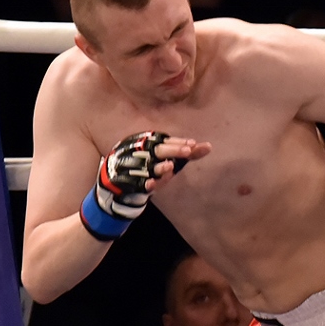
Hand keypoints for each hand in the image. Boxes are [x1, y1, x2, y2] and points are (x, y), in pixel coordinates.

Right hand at [80, 131, 208, 239]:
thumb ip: (184, 153)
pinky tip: (151, 185)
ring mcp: (131, 168)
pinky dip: (145, 184)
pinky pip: (136, 184)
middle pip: (157, 150)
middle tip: (188, 150)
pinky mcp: (126, 183)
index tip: (192, 144)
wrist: (116, 184)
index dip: (178, 142)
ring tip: (170, 166)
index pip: (163, 140)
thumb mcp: (164, 159)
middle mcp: (138, 153)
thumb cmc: (147, 168)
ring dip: (159, 167)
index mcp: (145, 144)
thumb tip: (208, 147)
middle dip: (173, 150)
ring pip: (148, 167)